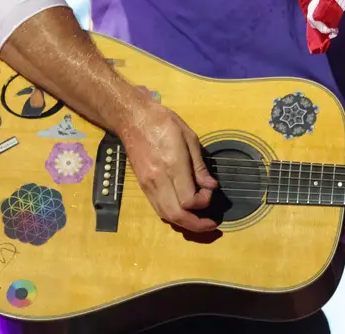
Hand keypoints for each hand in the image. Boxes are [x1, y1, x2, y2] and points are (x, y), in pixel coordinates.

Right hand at [120, 99, 219, 232]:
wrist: (133, 119)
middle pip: (176, 214)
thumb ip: (199, 165)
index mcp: (172, 165)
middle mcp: (158, 180)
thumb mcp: (189, 137)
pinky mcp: (143, 186)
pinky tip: (183, 211)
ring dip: (184, 223)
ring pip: (165, 215)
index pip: (188, 200)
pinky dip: (172, 215)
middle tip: (211, 223)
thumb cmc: (163, 122)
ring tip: (200, 222)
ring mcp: (148, 185)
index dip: (203, 202)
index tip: (210, 190)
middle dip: (196, 224)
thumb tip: (211, 186)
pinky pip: (158, 208)